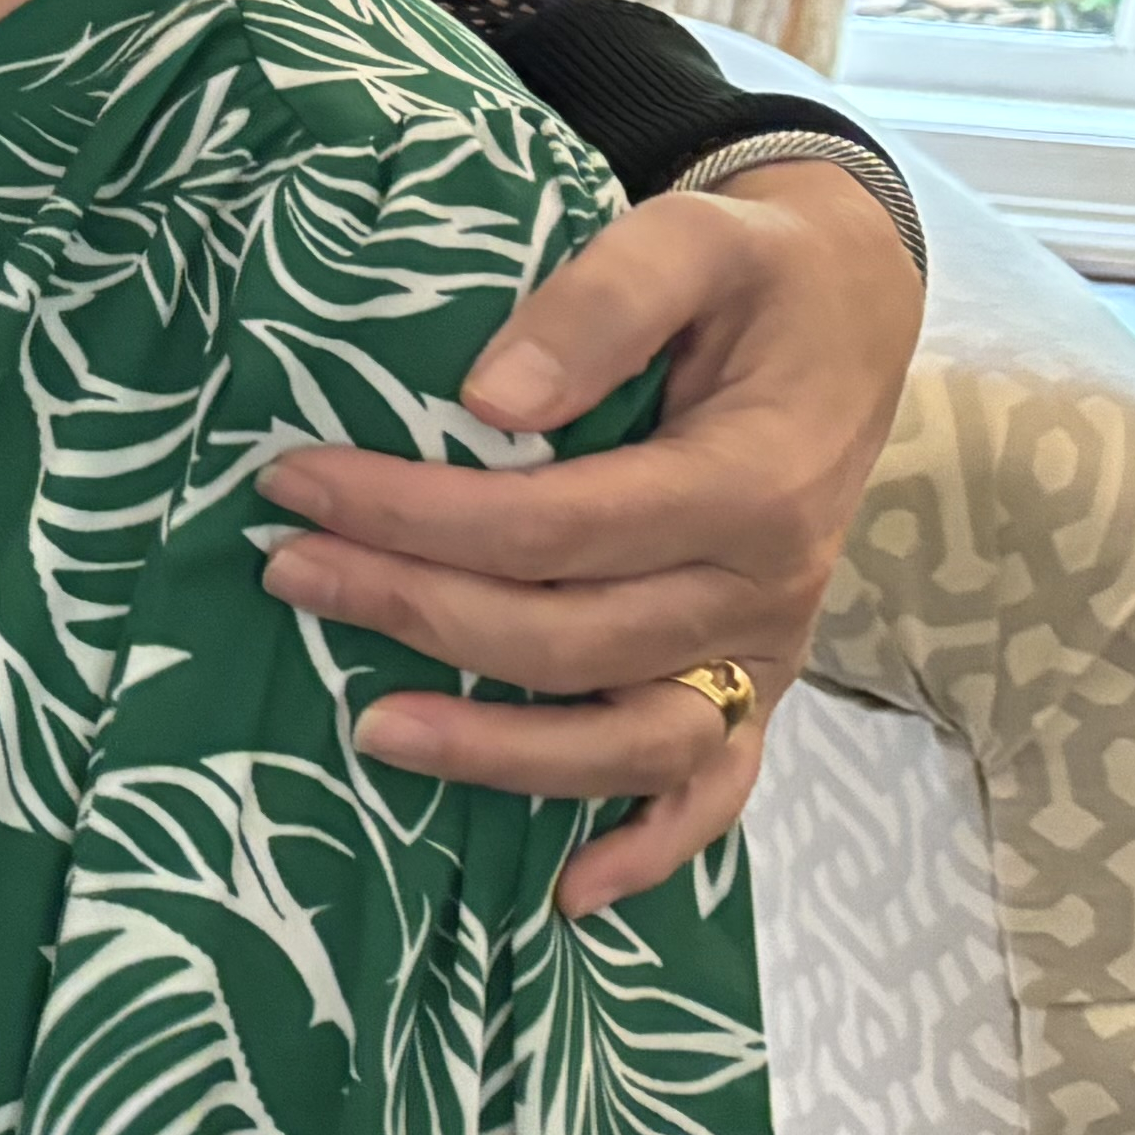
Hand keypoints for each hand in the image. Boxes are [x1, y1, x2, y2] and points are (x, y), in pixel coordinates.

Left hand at [257, 160, 914, 912]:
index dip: (411, 516)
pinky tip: (567, 895)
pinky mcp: (756, 680)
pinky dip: (651, 850)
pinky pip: (715, 789)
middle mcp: (765, 587)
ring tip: (369, 734)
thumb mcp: (692, 239)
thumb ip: (598, 301)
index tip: (293, 483)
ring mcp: (764, 649)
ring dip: (498, 753)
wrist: (848, 310)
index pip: (547, 526)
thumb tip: (487, 398)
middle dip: (410, 612)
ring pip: (630, 741)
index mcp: (748, 484)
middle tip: (287, 571)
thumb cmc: (753, 275)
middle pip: (565, 636)